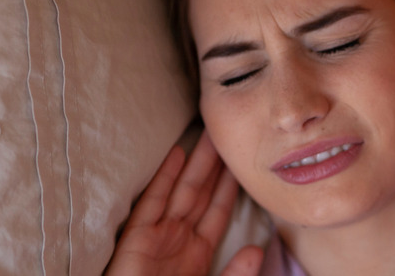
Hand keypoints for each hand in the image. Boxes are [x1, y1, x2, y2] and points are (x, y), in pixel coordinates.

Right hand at [106, 133, 262, 275]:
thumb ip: (235, 275)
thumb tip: (257, 249)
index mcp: (198, 251)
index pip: (218, 209)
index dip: (230, 185)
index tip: (241, 161)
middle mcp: (180, 237)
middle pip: (201, 193)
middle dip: (215, 165)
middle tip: (227, 134)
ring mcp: (158, 234)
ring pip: (182, 189)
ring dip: (196, 162)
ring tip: (210, 134)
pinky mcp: (137, 237)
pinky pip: (153, 201)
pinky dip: (164, 177)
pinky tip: (176, 152)